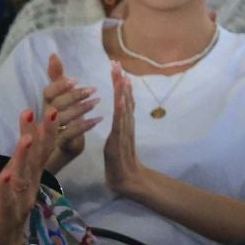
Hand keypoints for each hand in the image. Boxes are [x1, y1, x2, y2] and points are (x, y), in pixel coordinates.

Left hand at [0, 104, 50, 244]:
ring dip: (25, 159)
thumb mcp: (10, 182)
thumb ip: (19, 161)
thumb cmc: (3, 212)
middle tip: (51, 112)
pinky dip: (8, 190)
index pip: (41, 151)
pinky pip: (8, 203)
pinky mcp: (5, 218)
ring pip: (24, 178)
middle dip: (43, 136)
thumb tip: (28, 136)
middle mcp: (29, 187)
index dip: (45, 130)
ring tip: (27, 139)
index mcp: (29, 178)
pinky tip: (7, 177)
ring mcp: (19, 203)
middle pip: (37, 159)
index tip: (49, 108)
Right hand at [41, 53, 100, 172]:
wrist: (64, 148)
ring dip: (81, 108)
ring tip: (97, 101)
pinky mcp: (61, 143)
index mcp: (47, 104)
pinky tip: (99, 119)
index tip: (75, 80)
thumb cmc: (64, 117)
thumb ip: (58, 77)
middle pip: (56, 104)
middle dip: (74, 95)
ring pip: (63, 118)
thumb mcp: (61, 96)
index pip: (48, 92)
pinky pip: (71, 134)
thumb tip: (53, 54)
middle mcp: (45, 117)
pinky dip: (85, 125)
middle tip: (92, 90)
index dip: (60, 86)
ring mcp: (51, 131)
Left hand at [103, 63, 146, 200]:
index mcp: (123, 123)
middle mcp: (125, 124)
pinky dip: (121, 109)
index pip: (122, 99)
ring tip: (120, 75)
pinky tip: (120, 99)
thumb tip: (117, 116)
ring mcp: (124, 132)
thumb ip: (117, 129)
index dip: (119, 83)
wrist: (128, 181)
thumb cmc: (119, 165)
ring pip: (123, 108)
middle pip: (124, 99)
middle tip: (116, 62)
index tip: (116, 66)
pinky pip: (120, 123)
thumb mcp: (115, 142)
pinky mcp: (119, 141)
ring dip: (122, 91)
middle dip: (120, 80)